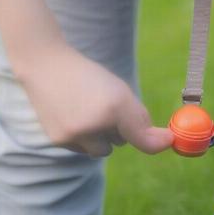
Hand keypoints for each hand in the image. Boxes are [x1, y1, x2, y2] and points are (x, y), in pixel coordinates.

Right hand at [15, 39, 172, 156]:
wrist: (44, 65)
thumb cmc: (87, 78)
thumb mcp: (118, 91)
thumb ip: (139, 119)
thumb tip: (159, 143)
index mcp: (113, 107)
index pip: (141, 137)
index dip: (157, 142)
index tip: (169, 140)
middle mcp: (95, 124)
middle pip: (122, 141)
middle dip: (118, 129)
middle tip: (103, 105)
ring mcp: (75, 135)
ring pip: (102, 149)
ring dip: (101, 136)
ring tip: (85, 110)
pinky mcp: (59, 140)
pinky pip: (84, 149)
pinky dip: (83, 137)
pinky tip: (71, 116)